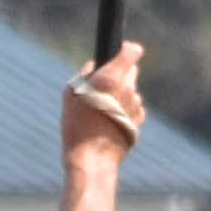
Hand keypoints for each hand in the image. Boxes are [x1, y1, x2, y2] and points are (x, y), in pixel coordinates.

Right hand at [62, 43, 146, 160]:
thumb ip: (85, 75)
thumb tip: (95, 67)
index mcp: (111, 78)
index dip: (127, 50)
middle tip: (104, 88)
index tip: (122, 52)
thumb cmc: (77, 127)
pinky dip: (125, 112)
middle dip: (120, 75)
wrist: (92, 160)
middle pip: (131, 71)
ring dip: (122, 96)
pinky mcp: (139, 120)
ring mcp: (135, 105)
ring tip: (104, 112)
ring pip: (132, 91)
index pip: (131, 52)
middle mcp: (127, 89)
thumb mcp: (71, 96)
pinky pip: (134, 109)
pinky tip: (110, 123)